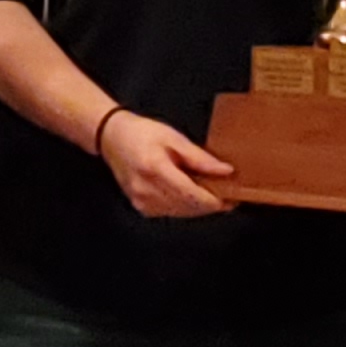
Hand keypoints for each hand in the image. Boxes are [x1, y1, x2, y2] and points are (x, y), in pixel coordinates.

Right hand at [93, 110, 231, 219]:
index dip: (214, 200)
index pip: (191, 195)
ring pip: (181, 212)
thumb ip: (199, 158)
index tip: (233, 198)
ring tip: (213, 194)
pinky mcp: (141, 207)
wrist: (112, 138)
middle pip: (188, 207)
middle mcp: (146, 189)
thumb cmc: (142, 133)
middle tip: (230, 196)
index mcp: (155, 169)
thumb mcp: (174, 138)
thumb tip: (225, 171)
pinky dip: (185, 206)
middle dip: (211, 204)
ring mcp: (142, 201)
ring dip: (199, 206)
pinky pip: (171, 212)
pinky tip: (192, 195)